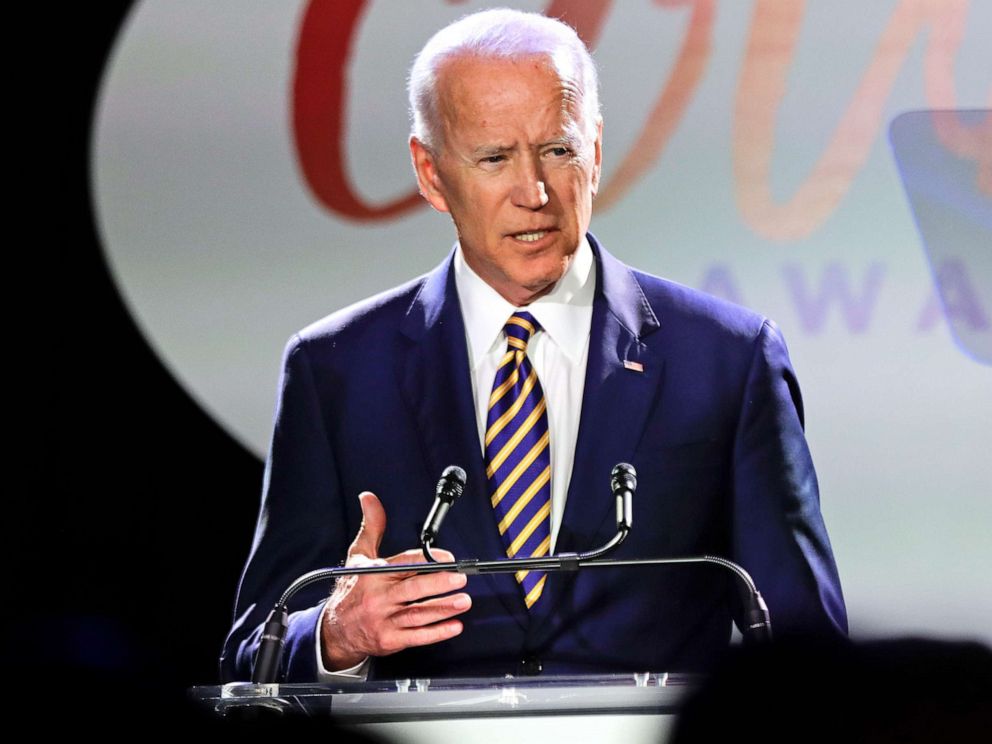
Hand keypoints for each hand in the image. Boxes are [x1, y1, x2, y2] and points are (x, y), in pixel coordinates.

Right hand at [320, 491, 471, 669]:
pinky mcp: (389, 640)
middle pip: (412, 589)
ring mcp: (384, 619)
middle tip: (460, 578)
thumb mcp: (358, 555)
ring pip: (417, 613)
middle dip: (438, 583)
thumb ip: (371, 526)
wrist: (334, 629)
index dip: (427, 560)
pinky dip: (436, 632)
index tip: (448, 557)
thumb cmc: (352, 588)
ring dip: (442, 607)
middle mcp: (379, 597)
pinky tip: (454, 625)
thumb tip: (368, 498)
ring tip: (463, 601)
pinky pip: (415, 636)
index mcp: (374, 574)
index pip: (404, 564)